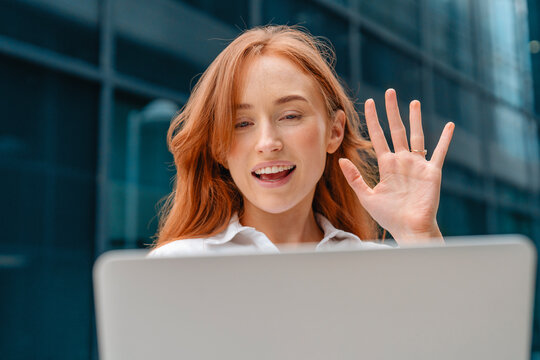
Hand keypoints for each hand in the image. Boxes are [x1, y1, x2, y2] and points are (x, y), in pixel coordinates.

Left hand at [339, 89, 453, 244]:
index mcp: (387, 165)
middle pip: (397, 130)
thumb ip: (355, 178)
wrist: (409, 229)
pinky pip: (440, 153)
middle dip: (392, 111)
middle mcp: (402, 161)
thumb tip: (341, 160)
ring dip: (415, 119)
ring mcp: (418, 165)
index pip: (378, 137)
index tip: (369, 103)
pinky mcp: (432, 172)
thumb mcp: (367, 197)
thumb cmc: (389, 216)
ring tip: (414, 102)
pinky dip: (445, 139)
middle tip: (390, 92)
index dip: (374, 120)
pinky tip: (449, 126)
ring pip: (416, 136)